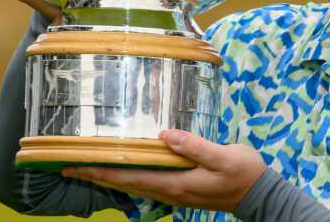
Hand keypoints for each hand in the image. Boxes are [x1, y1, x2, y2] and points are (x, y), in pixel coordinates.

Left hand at [61, 130, 266, 211]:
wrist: (260, 194)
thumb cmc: (243, 173)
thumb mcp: (223, 156)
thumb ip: (194, 146)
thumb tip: (164, 135)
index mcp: (175, 184)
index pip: (129, 178)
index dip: (101, 172)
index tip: (75, 166)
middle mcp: (170, 192)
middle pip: (125, 184)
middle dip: (97, 175)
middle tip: (69, 167)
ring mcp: (175, 193)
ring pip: (134, 186)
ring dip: (110, 178)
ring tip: (89, 168)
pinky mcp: (181, 189)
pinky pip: (147, 184)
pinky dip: (129, 178)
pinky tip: (125, 170)